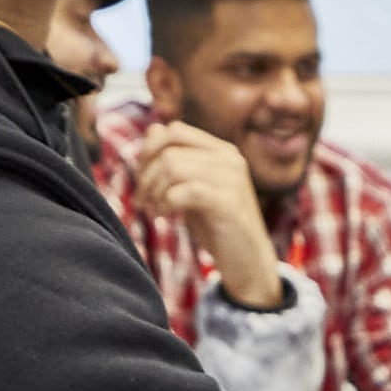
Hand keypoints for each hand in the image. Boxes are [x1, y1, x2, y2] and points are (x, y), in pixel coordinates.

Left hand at [132, 122, 290, 307]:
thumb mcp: (193, 187)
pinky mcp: (229, 203)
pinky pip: (185, 190)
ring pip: (172, 166)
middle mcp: (230, 158)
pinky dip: (166, 203)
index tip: (143, 181)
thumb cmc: (216, 225)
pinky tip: (166, 216)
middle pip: (169, 148)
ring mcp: (232, 179)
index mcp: (221, 150)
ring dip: (154, 191)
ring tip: (156, 210)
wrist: (248, 261)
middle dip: (145, 174)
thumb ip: (177, 161)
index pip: (173, 130)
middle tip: (144, 200)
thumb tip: (152, 130)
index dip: (148, 152)